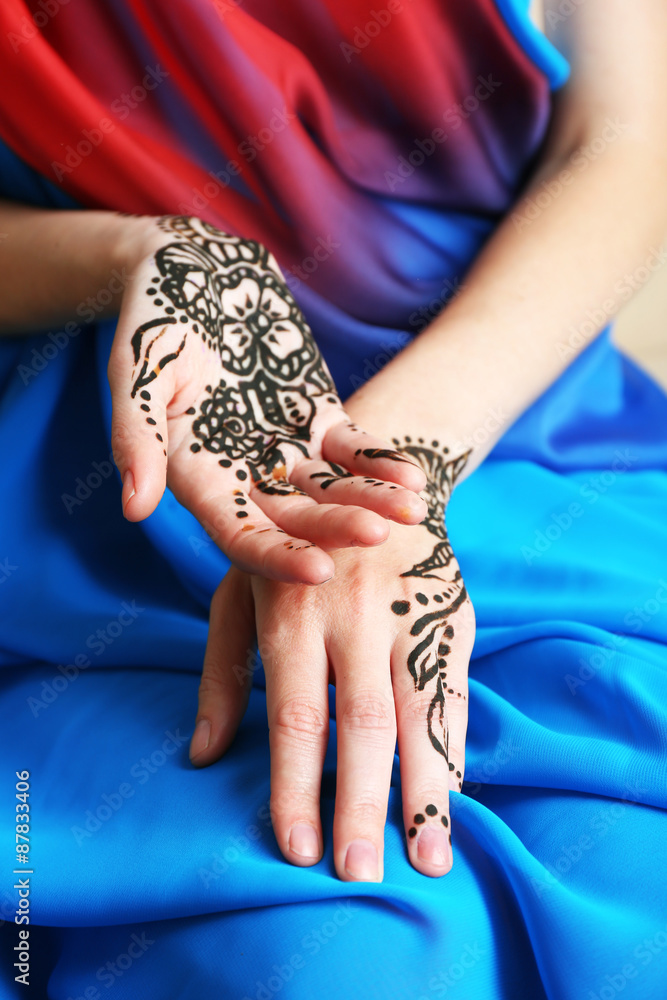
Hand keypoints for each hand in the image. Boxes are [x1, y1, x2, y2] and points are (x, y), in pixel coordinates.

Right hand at [107, 216, 426, 582]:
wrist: (195, 267)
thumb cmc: (155, 317)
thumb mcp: (139, 371)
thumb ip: (136, 436)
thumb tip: (134, 509)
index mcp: (197, 476)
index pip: (237, 534)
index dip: (275, 556)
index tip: (318, 571)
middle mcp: (244, 475)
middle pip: (294, 520)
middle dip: (335, 530)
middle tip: (376, 537)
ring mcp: (286, 449)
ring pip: (332, 491)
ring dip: (370, 504)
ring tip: (412, 512)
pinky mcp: (319, 419)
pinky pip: (353, 451)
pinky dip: (380, 464)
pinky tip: (412, 478)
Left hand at [190, 440, 474, 878]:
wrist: (373, 474)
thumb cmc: (292, 548)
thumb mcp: (239, 591)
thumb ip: (221, 672)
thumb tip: (199, 756)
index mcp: (291, 611)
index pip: (295, 717)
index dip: (296, 787)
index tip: (297, 852)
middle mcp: (352, 613)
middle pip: (360, 724)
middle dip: (360, 805)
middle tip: (358, 874)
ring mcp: (407, 613)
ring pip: (419, 712)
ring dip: (423, 791)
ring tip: (426, 858)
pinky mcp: (450, 613)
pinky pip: (456, 689)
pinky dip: (454, 745)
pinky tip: (450, 795)